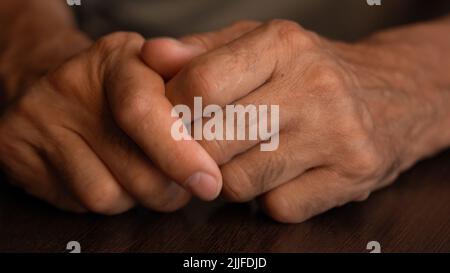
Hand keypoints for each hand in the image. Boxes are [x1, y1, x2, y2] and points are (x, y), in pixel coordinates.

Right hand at [0, 32, 221, 213]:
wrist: (59, 84)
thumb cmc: (125, 85)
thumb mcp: (161, 71)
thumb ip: (192, 83)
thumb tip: (221, 102)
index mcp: (116, 60)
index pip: (142, 110)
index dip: (179, 154)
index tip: (208, 181)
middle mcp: (70, 85)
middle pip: (134, 167)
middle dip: (168, 186)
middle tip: (179, 178)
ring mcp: (38, 119)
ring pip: (108, 196)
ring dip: (137, 195)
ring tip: (139, 170)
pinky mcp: (17, 152)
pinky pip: (81, 203)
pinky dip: (109, 198)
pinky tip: (109, 172)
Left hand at [142, 20, 447, 222]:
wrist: (394, 97)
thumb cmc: (312, 71)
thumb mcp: (260, 45)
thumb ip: (202, 51)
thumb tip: (151, 57)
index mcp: (284, 45)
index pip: (201, 84)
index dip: (171, 111)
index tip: (171, 121)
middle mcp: (314, 88)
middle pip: (213, 140)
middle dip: (193, 152)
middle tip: (201, 146)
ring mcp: (337, 136)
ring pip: (238, 182)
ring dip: (228, 178)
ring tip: (245, 158)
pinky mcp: (351, 178)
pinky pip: (277, 208)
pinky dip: (267, 199)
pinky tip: (281, 175)